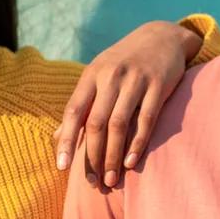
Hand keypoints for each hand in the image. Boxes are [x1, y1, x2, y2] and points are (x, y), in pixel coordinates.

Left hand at [55, 21, 201, 187]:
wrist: (161, 36)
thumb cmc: (124, 62)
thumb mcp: (98, 76)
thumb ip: (80, 105)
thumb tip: (57, 138)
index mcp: (92, 75)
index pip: (74, 111)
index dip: (66, 141)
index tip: (62, 167)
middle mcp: (111, 76)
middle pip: (96, 123)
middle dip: (93, 156)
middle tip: (93, 182)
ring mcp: (135, 80)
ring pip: (119, 125)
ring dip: (113, 156)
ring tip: (112, 180)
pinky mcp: (159, 86)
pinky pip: (146, 120)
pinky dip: (137, 144)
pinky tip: (131, 163)